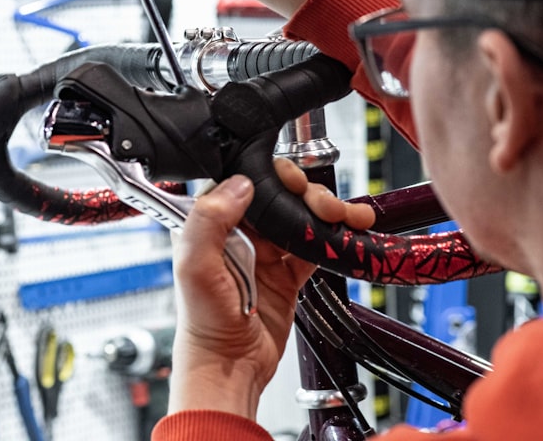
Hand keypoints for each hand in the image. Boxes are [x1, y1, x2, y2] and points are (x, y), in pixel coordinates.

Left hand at [169, 158, 374, 418]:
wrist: (229, 366)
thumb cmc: (203, 322)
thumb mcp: (195, 267)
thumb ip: (210, 221)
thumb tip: (239, 185)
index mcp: (212, 224)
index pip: (244, 182)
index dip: (272, 176)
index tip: (292, 181)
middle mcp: (240, 234)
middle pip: (280, 196)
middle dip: (307, 194)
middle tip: (323, 205)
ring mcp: (266, 254)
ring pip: (301, 217)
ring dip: (326, 211)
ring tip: (344, 216)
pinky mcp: (287, 275)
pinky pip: (314, 247)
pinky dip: (334, 238)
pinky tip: (347, 233)